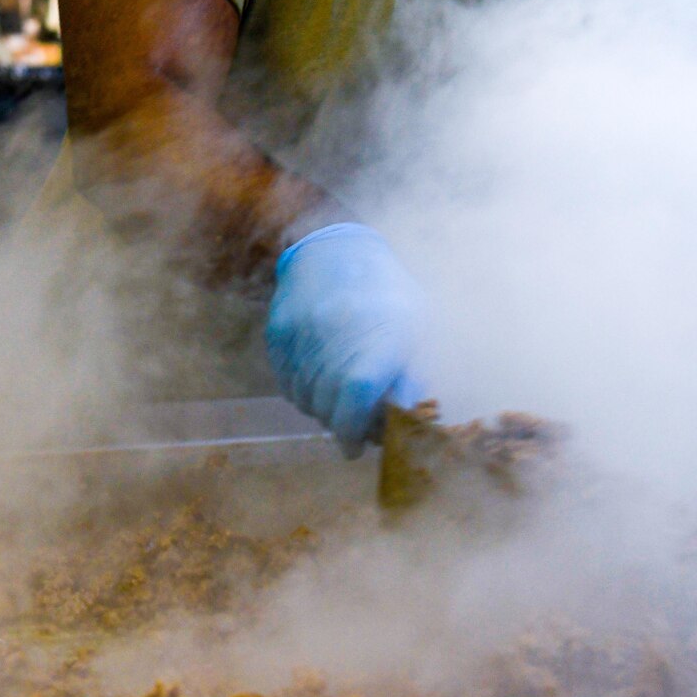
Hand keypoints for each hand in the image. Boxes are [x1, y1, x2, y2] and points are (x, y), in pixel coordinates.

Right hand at [266, 223, 426, 453]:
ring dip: (321, 409)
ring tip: (336, 399)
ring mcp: (304, 332)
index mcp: (381, 333)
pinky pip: (287, 382)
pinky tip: (318, 382)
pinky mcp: (279, 332)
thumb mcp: (416, 329)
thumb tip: (403, 421)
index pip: (358, 396)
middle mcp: (338, 333)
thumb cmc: (387, 295)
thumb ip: (411, 377)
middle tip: (351, 425)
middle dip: (340, 424)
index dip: (355, 429)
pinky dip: (302, 392)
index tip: (356, 445)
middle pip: (328, 403)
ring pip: (305, 397)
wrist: (337, 251)